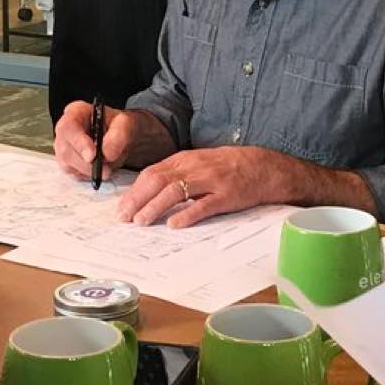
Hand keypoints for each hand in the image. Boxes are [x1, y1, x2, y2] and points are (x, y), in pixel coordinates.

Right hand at [54, 102, 141, 179]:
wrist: (120, 138)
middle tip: (105, 170)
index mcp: (76, 112)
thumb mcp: (125, 124)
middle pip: (65, 149)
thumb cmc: (119, 126)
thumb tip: (106, 154)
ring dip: (88, 171)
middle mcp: (65, 130)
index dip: (78, 142)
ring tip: (107, 169)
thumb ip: (118, 135)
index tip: (92, 156)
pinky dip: (88, 175)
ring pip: (68, 164)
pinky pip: (73, 174)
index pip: (68, 127)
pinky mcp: (68, 163)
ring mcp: (64, 147)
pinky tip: (99, 170)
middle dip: (85, 163)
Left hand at [116, 145, 295, 228]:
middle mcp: (194, 167)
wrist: (263, 166)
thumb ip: (176, 174)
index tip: (121, 208)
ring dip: (155, 207)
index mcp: (185, 159)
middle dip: (138, 200)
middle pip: (158, 181)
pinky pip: (204, 205)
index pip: (152, 173)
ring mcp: (210, 181)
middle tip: (124, 218)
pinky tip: (175, 224)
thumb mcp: (198, 164)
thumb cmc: (228, 167)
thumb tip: (148, 192)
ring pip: (176, 191)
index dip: (134, 191)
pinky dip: (187, 215)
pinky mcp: (226, 195)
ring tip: (141, 221)